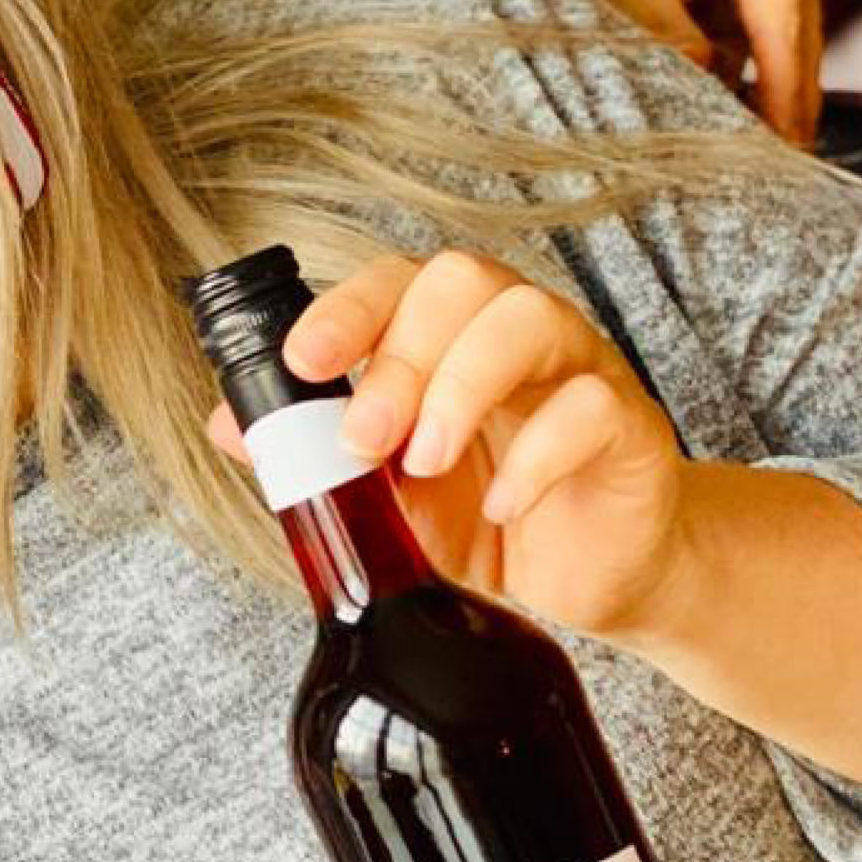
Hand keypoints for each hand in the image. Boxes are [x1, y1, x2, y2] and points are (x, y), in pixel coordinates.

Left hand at [205, 249, 687, 637]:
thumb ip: (314, 458)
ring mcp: (578, 370)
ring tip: (426, 463)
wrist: (586, 581)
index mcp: (444, 335)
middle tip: (364, 440)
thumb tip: (230, 424)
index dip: (346, 308)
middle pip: (459, 280)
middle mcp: (511, 333)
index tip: (303, 362)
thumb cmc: (480, 521)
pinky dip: (538, 455)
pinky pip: (593, 406)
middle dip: (398, 357)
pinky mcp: (631, 427)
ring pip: (529, 317)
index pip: (394, 280)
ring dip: (461, 386)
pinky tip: (500, 505)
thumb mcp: (381, 498)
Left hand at [552, 0, 822, 145]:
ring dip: (770, 100)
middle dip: (788, 103)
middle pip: (797, 39)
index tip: (783, 145)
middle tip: (777, 172)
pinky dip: (746, 87)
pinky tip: (730, 131)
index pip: (783, 22)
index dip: (785, 89)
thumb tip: (706, 91)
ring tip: (754, 163)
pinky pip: (756, 49)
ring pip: (783, 49)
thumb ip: (669, 40)